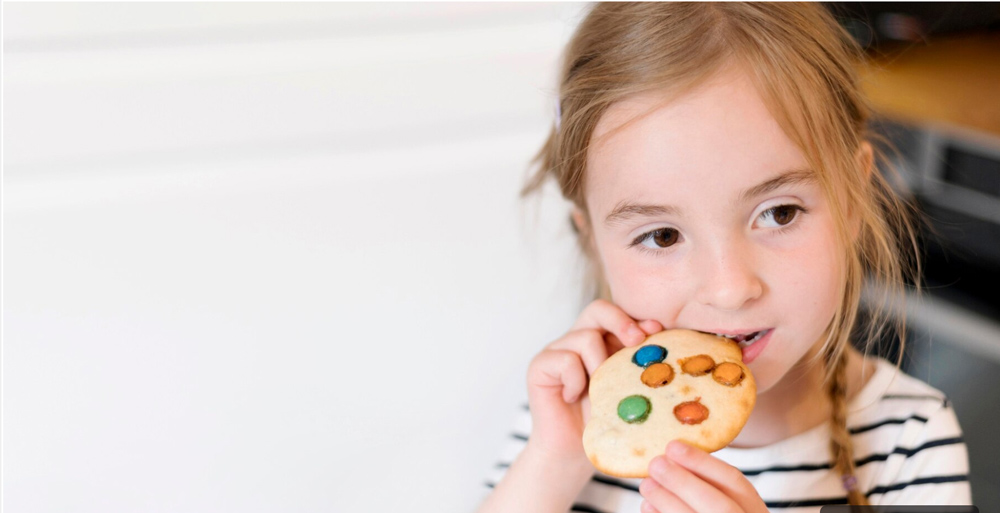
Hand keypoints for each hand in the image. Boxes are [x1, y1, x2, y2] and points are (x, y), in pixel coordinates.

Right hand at [526, 299, 662, 462]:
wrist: (572, 453)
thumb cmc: (604, 423)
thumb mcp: (627, 389)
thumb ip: (636, 365)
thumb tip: (658, 340)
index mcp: (600, 342)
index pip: (615, 314)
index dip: (635, 319)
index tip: (656, 331)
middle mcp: (576, 341)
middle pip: (598, 309)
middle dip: (621, 321)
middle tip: (636, 341)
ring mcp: (556, 351)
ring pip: (585, 338)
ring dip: (599, 365)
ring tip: (598, 390)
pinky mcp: (539, 366)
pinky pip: (565, 360)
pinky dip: (576, 381)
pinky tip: (574, 398)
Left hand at [639, 441, 767, 512]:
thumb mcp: (729, 503)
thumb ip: (709, 486)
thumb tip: (672, 457)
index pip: (735, 483)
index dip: (702, 462)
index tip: (672, 446)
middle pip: (717, 506)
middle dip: (683, 482)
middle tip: (655, 464)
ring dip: (667, 501)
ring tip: (646, 484)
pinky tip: (648, 507)